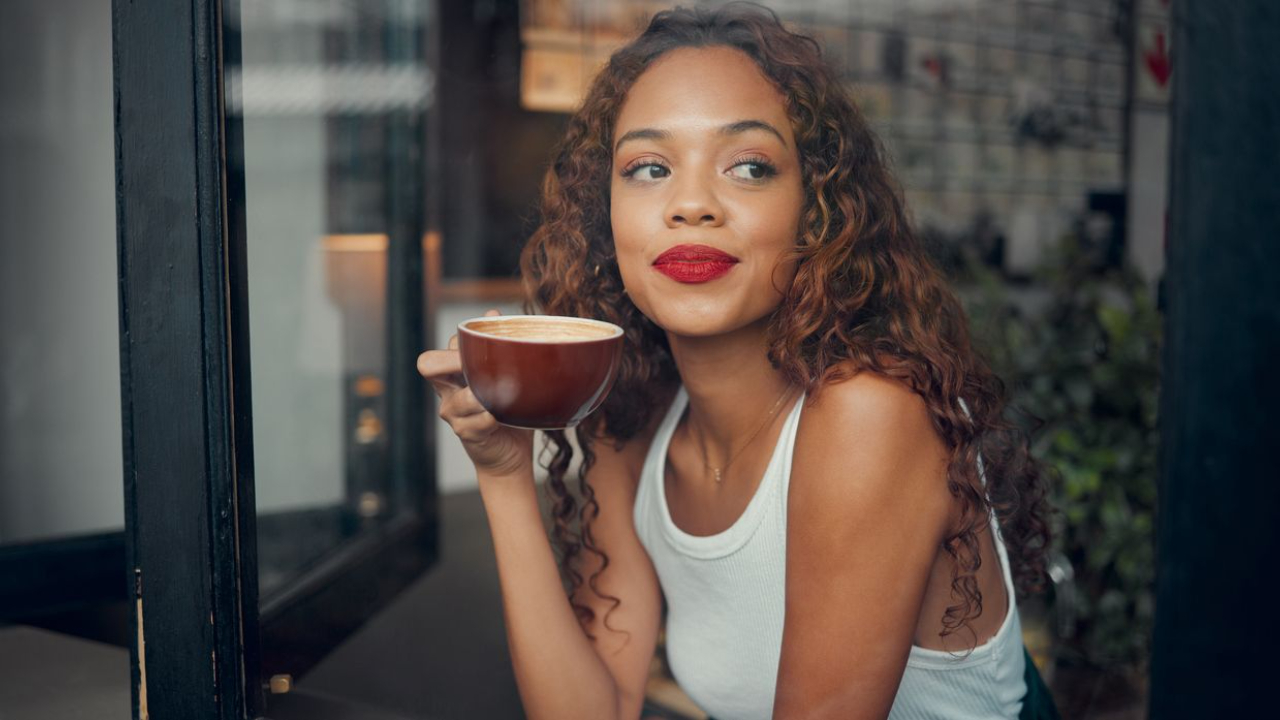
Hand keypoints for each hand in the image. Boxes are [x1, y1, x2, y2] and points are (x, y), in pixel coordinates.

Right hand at [418, 309, 533, 477]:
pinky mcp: (466, 432)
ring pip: (462, 396)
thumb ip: (495, 346)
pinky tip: (506, 416)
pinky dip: (494, 416)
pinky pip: (479, 419)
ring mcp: (453, 413)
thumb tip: (491, 313)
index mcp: (452, 373)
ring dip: (485, 393)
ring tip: (508, 392)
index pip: (439, 350)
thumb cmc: (508, 410)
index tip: (486, 347)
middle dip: (454, 361)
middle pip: (428, 364)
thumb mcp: (504, 374)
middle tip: (482, 367)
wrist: (510, 453)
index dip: (456, 346)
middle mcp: (446, 391)